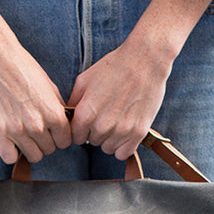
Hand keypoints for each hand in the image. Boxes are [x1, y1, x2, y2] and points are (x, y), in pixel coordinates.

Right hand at [0, 31, 71, 164]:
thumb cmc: (23, 69)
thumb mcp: (50, 87)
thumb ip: (58, 109)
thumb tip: (64, 126)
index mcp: (53, 113)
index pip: (65, 142)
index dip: (59, 137)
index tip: (53, 132)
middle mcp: (37, 125)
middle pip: (49, 150)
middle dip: (45, 142)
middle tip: (36, 130)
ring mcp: (17, 130)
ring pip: (32, 156)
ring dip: (30, 148)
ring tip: (24, 135)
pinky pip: (10, 157)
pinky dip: (11, 153)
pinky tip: (11, 142)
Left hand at [69, 0, 213, 158]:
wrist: (144, 60)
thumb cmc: (113, 67)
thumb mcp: (84, 80)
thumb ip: (73, 102)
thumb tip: (68, 118)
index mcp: (85, 114)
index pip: (75, 137)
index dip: (80, 129)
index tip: (88, 120)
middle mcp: (102, 126)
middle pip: (92, 142)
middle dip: (95, 131)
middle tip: (105, 113)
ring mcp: (121, 131)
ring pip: (107, 148)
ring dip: (109, 138)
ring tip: (116, 119)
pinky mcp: (138, 132)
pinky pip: (123, 153)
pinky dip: (122, 145)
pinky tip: (124, 131)